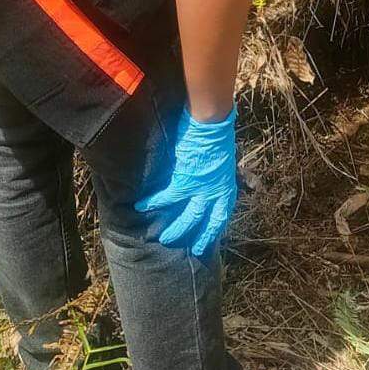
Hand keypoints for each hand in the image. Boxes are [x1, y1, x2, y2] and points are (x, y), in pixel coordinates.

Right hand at [134, 108, 237, 256]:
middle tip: (184, 247)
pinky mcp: (185, 181)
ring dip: (175, 229)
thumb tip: (206, 178)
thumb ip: (214, 174)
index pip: (222, 216)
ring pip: (188, 218)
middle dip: (194, 237)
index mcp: (227, 186)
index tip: (205, 244)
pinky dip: (153, 203)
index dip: (213, 231)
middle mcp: (217, 192)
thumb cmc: (217, 135)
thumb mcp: (221, 160)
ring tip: (162, 237)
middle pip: (205, 222)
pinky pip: (166, 197)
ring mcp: (202, 189)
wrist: (211, 122)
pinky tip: (141, 207)